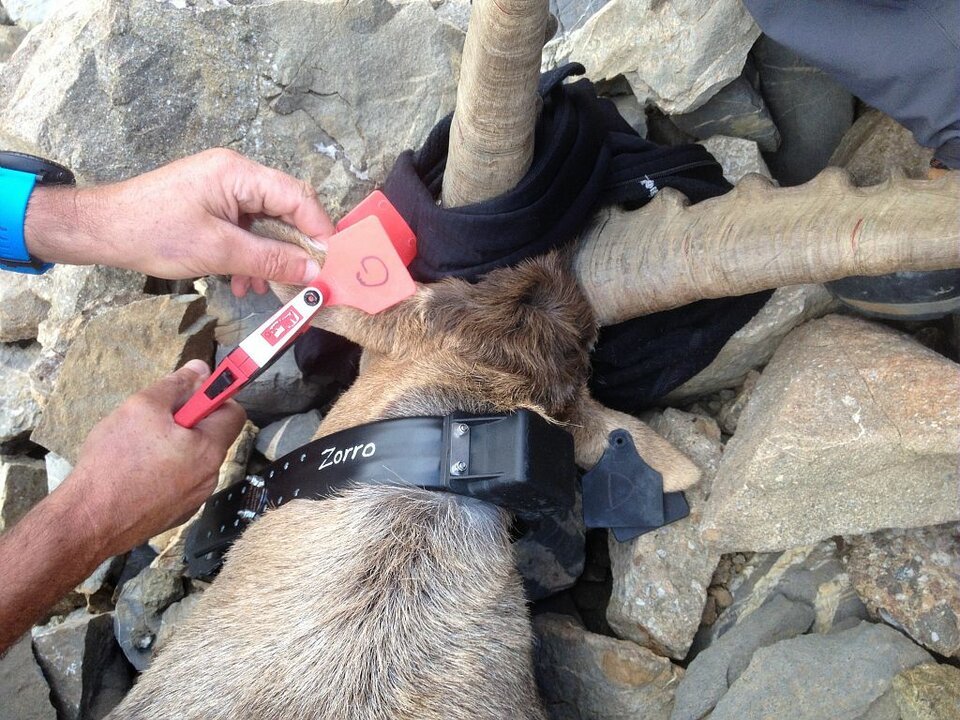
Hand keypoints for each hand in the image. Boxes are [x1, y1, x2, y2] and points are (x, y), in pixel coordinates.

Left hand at [25, 149, 334, 295]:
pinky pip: (247, 229)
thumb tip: (312, 271)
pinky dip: (251, 255)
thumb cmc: (153, 232)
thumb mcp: (218, 251)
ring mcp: (224, 190)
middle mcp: (236, 175)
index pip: (299, 197)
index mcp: (239, 174)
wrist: (102, 230)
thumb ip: (270, 260)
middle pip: (286, 210)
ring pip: (267, 224)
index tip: (332, 263)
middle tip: (306, 280)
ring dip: (271, 257)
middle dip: (295, 248)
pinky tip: (242, 280)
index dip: (320, 230)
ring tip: (264, 287)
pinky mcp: (214, 206)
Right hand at [64, 360, 245, 556]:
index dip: (214, 397)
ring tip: (139, 448)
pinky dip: (165, 471)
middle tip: (154, 420)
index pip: (234, 412)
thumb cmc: (115, 461)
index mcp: (209, 449)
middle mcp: (210, 476)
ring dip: (174, 446)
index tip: (191, 394)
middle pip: (211, 436)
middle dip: (188, 422)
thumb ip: (176, 385)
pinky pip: (179, 482)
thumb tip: (200, 369)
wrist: (89, 519)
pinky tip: (136, 472)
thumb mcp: (142, 407)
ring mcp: (194, 499)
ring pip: (193, 459)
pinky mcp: (177, 514)